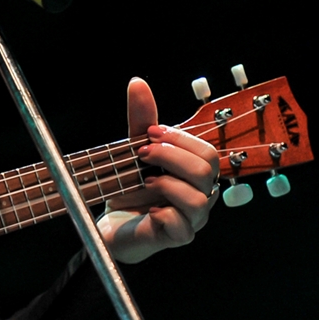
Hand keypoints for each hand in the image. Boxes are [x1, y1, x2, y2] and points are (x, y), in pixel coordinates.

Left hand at [98, 78, 219, 262]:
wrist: (111, 224)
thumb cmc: (129, 187)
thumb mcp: (134, 149)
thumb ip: (141, 119)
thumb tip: (138, 82)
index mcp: (196, 172)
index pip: (206, 150)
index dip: (178, 139)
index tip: (149, 134)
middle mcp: (202, 194)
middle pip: (207, 168)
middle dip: (170, 156)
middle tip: (142, 155)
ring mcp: (194, 218)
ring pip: (199, 197)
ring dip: (165, 183)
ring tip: (144, 182)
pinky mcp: (179, 237)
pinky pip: (182, 224)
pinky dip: (162, 212)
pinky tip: (148, 208)